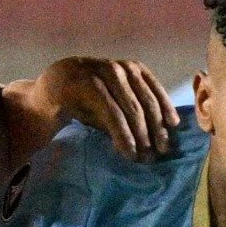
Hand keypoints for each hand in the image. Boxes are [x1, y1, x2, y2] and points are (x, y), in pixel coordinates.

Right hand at [33, 56, 179, 161]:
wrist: (53, 87)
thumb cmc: (87, 97)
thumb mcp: (115, 102)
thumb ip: (134, 113)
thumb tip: (159, 136)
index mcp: (134, 69)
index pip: (156, 92)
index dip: (166, 112)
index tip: (172, 132)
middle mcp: (123, 69)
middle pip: (147, 104)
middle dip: (156, 130)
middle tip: (161, 153)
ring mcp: (107, 75)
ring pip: (132, 111)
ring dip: (141, 137)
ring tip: (144, 157)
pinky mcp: (91, 86)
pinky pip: (114, 115)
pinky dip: (123, 136)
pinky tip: (128, 151)